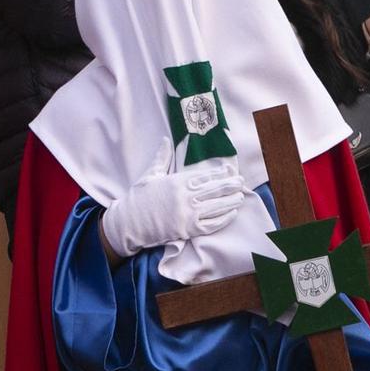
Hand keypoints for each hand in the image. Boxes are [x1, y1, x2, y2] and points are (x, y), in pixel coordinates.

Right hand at [100, 155, 248, 257]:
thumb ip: (162, 157)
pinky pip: (210, 224)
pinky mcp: (187, 230)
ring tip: (240, 197)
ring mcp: (187, 215)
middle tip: (241, 182)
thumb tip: (166, 140)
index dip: (220, 173)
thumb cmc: (139, 198)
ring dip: (230, 201)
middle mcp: (184, 197)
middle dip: (230, 185)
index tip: (230, 170)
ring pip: (216, 207)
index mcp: (176, 182)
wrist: (128, 222)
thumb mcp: (150, 174)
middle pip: (214, 190)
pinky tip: (231, 214)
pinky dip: (223, 219)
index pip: (204, 176)